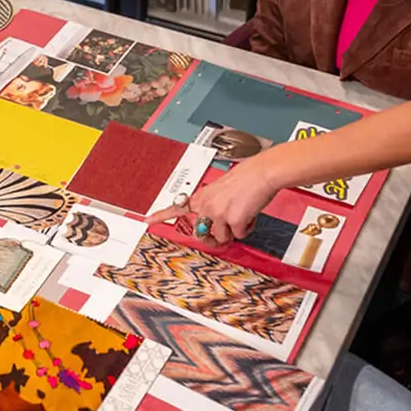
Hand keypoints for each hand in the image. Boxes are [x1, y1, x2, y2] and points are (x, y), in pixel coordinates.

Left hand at [146, 158, 279, 244]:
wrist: (262, 173)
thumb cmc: (247, 178)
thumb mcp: (221, 189)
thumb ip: (214, 204)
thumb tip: (216, 222)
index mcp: (202, 197)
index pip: (176, 207)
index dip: (160, 215)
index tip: (147, 219)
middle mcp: (206, 206)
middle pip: (202, 234)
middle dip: (213, 238)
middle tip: (224, 233)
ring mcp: (218, 214)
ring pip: (224, 237)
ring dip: (235, 230)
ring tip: (243, 213)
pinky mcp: (233, 221)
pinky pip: (240, 234)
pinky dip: (248, 227)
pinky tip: (250, 213)